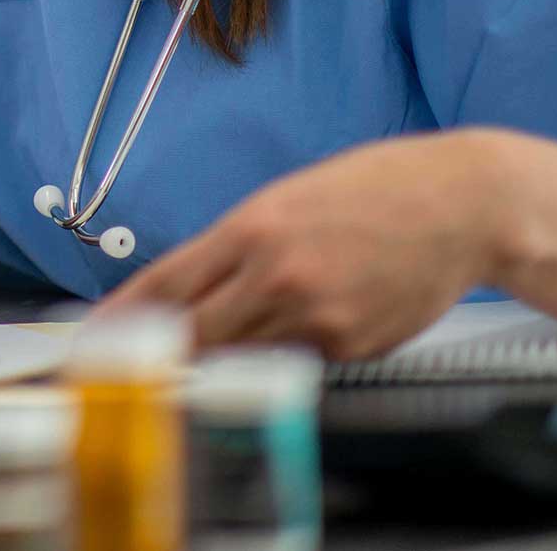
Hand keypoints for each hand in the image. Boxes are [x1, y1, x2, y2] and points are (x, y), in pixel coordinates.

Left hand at [100, 131, 505, 359]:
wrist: (462, 206)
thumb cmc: (373, 191)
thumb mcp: (286, 200)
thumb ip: (235, 248)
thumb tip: (188, 291)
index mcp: (251, 229)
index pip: (165, 285)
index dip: (122, 318)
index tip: (94, 338)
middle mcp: (276, 277)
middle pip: (192, 334)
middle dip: (159, 352)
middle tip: (131, 364)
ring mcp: (316, 318)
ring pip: (241, 355)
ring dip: (219, 357)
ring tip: (212, 348)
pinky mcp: (350, 348)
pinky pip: (296, 361)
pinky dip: (284, 353)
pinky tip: (305, 323)